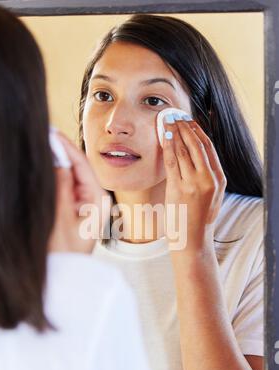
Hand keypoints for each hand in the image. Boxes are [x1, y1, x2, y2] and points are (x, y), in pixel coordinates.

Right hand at [48, 132, 109, 253]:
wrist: (65, 279)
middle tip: (42, 135)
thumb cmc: (66, 256)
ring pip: (68, 175)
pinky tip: (42, 168)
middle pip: (75, 167)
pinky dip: (53, 177)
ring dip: (55, 163)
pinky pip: (63, 187)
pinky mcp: (73, 210)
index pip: (81, 164)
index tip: (51, 132)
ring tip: (41, 147)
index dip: (66, 147)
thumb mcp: (61, 220)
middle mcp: (93, 199)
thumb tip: (58, 161)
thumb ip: (60, 188)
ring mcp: (83, 204)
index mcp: (97, 201)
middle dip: (59, 151)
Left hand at [162, 118, 226, 254]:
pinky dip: (168, 146)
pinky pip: (172, 162)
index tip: (190, 121)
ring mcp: (193, 183)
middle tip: (177, 116)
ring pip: (184, 151)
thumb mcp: (212, 195)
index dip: (198, 132)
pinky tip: (165, 136)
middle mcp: (208, 179)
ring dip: (176, 133)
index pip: (209, 148)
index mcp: (219, 179)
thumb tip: (197, 155)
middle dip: (186, 127)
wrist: (193, 238)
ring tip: (168, 121)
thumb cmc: (200, 217)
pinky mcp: (178, 188)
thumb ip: (208, 176)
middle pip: (197, 145)